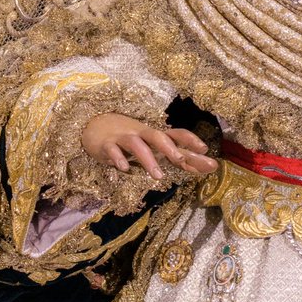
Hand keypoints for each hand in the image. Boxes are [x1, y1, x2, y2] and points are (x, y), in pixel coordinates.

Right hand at [81, 112, 218, 180]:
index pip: (175, 134)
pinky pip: (113, 151)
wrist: (96, 125)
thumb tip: (203, 166)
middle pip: (157, 136)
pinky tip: (124, 169)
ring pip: (137, 146)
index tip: (206, 150)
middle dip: (169, 148)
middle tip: (180, 160)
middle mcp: (142, 134)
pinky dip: (118, 159)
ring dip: (148, 159)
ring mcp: (124, 138)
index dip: (190, 140)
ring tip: (158, 176)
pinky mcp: (107, 145)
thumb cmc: (131, 139)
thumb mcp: (152, 147)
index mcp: (154, 136)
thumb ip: (175, 157)